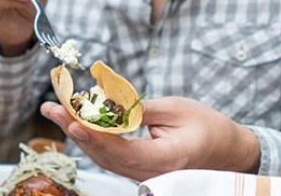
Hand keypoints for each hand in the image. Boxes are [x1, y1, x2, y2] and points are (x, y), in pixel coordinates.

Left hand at [40, 97, 260, 180]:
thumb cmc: (208, 127)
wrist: (230, 152)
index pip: (122, 150)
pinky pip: (110, 157)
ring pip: (103, 158)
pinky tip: (74, 123)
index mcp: (166, 159)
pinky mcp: (139, 169)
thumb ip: (142, 110)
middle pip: (105, 155)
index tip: (73, 118)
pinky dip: (91, 140)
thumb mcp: (178, 109)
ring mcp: (144, 174)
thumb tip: (107, 105)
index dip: (95, 135)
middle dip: (75, 130)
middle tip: (51, 108)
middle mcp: (152, 173)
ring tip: (54, 111)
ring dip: (77, 134)